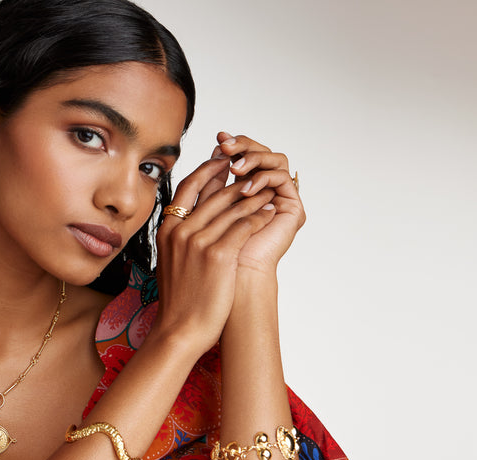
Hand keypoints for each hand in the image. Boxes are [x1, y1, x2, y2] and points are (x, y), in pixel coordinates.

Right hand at [153, 151, 278, 351]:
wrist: (180, 329)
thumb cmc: (179, 300)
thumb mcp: (170, 261)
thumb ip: (179, 238)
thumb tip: (190, 222)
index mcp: (166, 230)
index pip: (187, 187)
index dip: (207, 170)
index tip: (222, 162)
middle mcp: (180, 231)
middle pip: (213, 193)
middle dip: (237, 180)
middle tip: (254, 171)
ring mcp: (198, 241)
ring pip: (232, 207)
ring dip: (254, 196)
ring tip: (268, 190)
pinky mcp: (219, 254)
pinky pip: (245, 225)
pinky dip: (260, 215)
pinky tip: (270, 212)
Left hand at [216, 132, 305, 275]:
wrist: (228, 281)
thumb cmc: (214, 249)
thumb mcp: (208, 208)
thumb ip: (212, 182)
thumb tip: (215, 147)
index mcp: (246, 190)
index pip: (244, 157)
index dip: (232, 145)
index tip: (218, 137)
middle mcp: (266, 191)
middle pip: (261, 154)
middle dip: (243, 146)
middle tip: (225, 144)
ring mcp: (280, 198)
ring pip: (275, 160)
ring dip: (253, 159)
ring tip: (235, 168)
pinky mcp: (292, 208)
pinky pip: (282, 178)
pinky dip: (263, 177)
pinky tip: (246, 187)